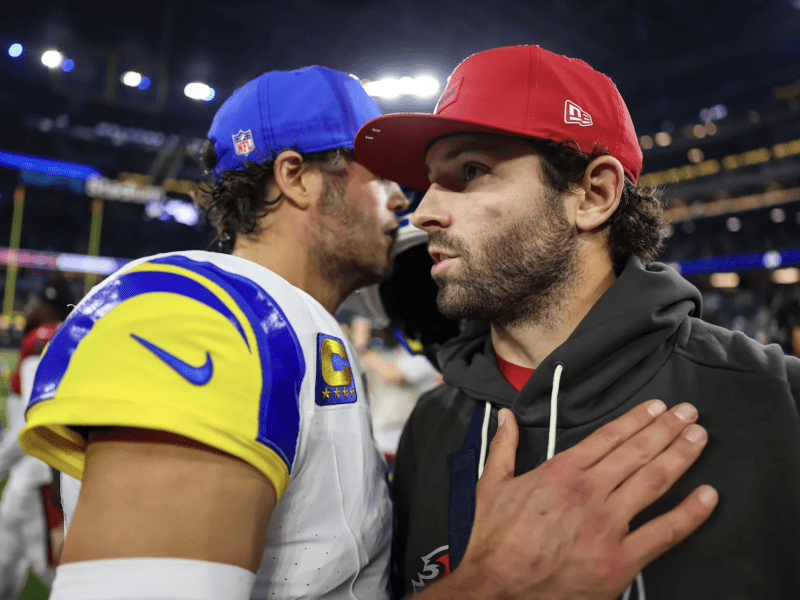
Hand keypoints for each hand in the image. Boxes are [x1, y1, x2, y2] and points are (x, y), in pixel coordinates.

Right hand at [451, 400, 715, 599]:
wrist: (498, 590)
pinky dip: (690, 513)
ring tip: (698, 437)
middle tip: (688, 413)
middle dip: (666, 428)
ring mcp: (607, 526)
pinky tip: (707, 495)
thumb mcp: (492, 485)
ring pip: (653, 481)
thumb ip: (502, 446)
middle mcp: (589, 492)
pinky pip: (664, 532)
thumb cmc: (495, 541)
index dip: (637, 418)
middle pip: (637, 452)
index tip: (657, 406)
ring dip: (680, 455)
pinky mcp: (620, 560)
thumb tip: (504, 416)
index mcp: (560, 472)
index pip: (608, 437)